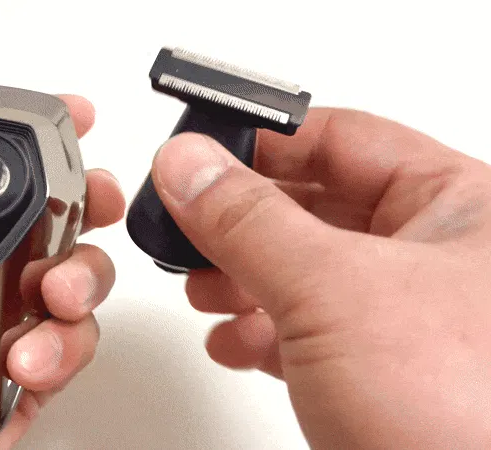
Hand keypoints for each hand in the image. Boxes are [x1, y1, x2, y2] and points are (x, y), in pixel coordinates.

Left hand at [0, 86, 124, 448]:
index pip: (4, 168)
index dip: (47, 141)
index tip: (75, 120)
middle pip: (63, 216)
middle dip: (92, 202)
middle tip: (92, 204)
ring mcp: (6, 320)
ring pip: (82, 279)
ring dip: (81, 278)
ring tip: (46, 296)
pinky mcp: (27, 374)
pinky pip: (74, 348)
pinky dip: (62, 349)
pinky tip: (19, 360)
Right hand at [151, 109, 490, 448]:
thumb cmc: (466, 420)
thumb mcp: (334, 293)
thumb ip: (250, 221)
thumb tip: (190, 167)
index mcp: (461, 208)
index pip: (343, 140)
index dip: (263, 141)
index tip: (199, 150)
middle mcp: (438, 257)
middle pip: (314, 207)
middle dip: (241, 222)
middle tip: (187, 222)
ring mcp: (405, 317)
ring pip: (303, 271)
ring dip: (240, 279)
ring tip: (203, 287)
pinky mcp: (379, 371)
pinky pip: (305, 329)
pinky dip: (258, 331)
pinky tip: (233, 340)